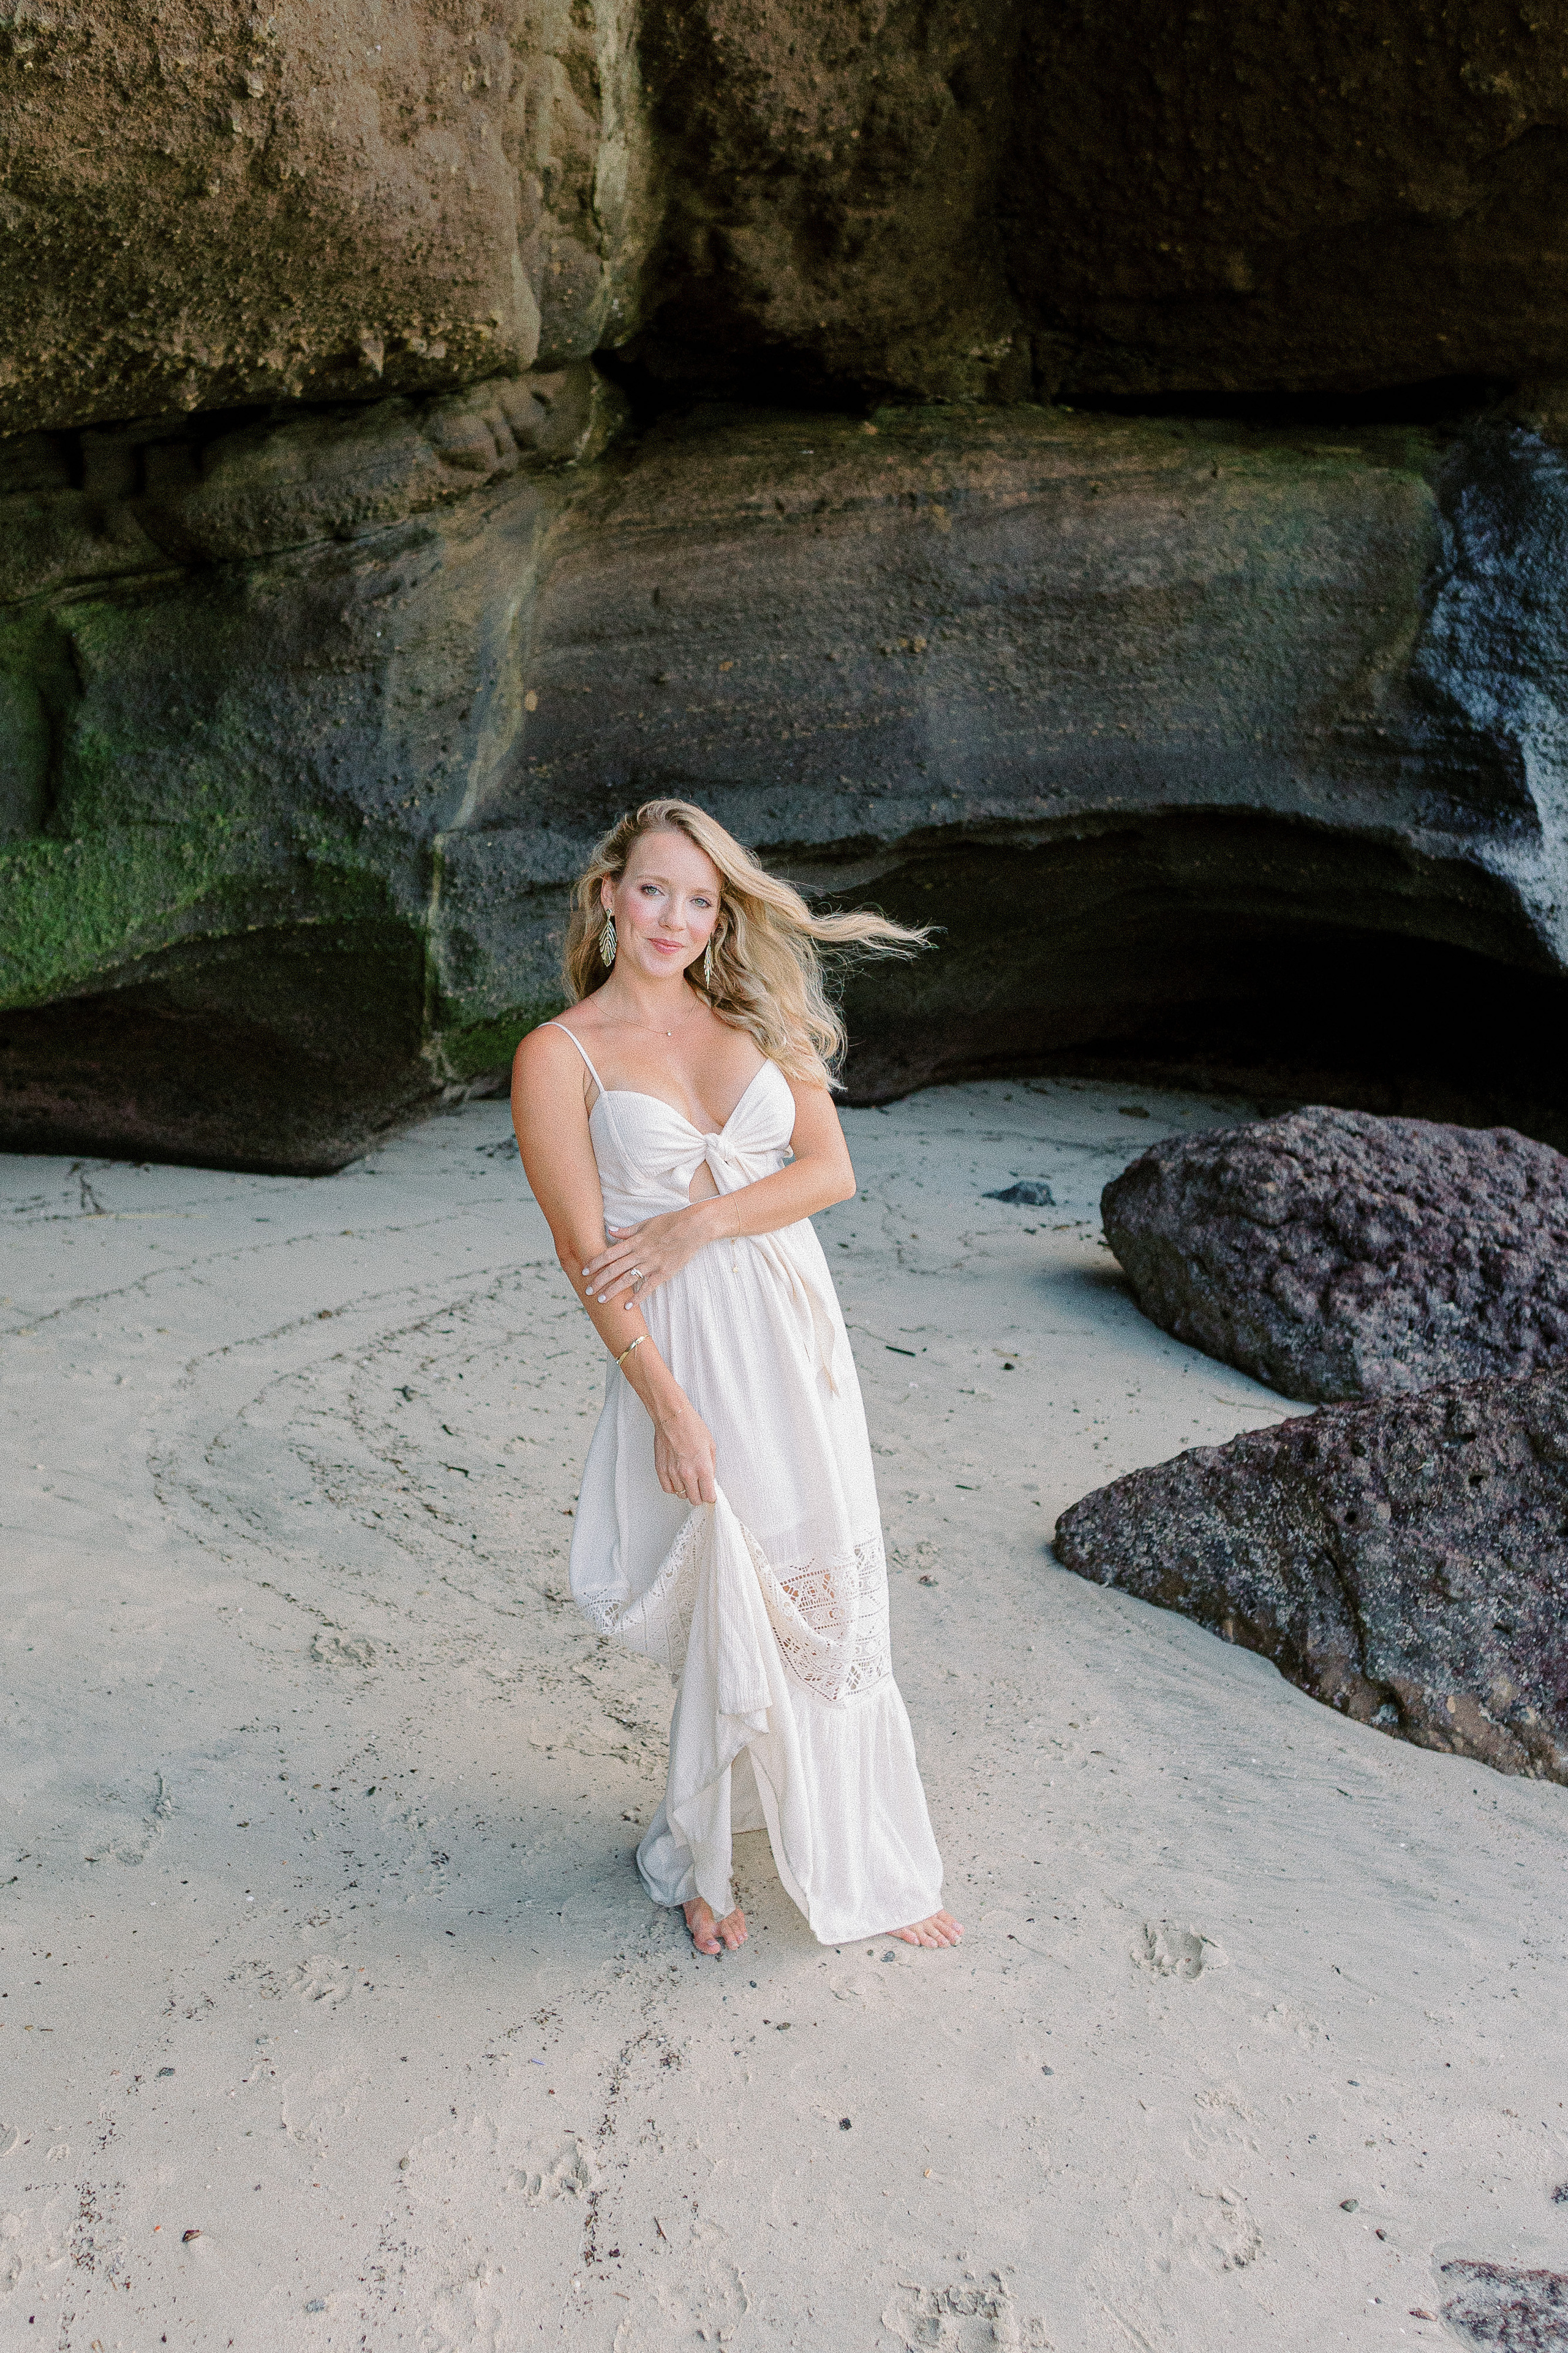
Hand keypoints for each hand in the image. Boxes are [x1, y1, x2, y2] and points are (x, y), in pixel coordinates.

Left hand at [581, 1207, 711, 1310]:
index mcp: (635, 1241)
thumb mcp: (646, 1223)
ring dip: (613, 1291)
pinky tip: (627, 1307)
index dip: (595, 1263)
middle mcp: (640, 1254)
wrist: (693, 1227)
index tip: (584, 1270)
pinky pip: (647, 1287)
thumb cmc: (670, 1222)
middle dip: (599, 1281)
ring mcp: (652, 1264)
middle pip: (615, 1269)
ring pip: (628, 1280)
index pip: (609, 1254)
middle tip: (588, 1290)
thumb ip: (627, 1231)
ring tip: (601, 1300)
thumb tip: (610, 1230)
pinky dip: (637, 1298)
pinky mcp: (663, 1273)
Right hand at [653, 1394, 717, 1504]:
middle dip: (700, 1496)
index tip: (710, 1494)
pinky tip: (677, 1480)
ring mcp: (673, 1473)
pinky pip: (668, 1489)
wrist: (673, 1418)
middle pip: (695, 1500)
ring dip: (686, 1490)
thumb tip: (710, 1479)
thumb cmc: (691, 1427)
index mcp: (703, 1468)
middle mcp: (687, 1473)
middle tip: (700, 1490)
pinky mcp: (661, 1470)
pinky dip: (673, 1488)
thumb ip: (711, 1467)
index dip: (711, 1497)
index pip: (708, 1496)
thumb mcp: (711, 1446)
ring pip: (681, 1495)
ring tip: (688, 1479)